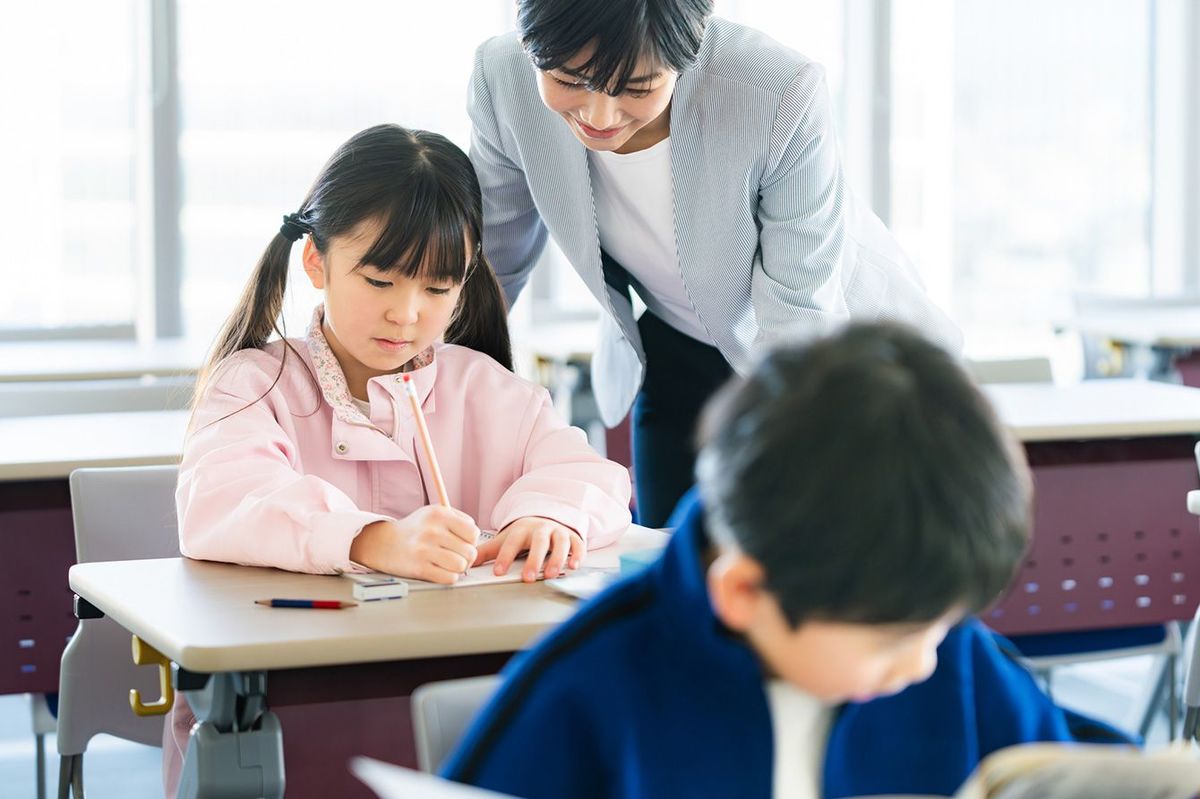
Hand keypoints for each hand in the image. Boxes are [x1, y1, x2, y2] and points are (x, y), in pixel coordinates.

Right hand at [350, 506, 479, 583]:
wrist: (383, 543)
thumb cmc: (414, 530)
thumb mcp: (433, 513)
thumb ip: (458, 519)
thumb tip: (476, 536)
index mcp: (439, 514)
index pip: (473, 533)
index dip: (471, 541)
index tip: (462, 543)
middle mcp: (432, 530)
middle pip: (470, 551)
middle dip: (466, 557)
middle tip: (457, 556)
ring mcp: (424, 550)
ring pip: (461, 566)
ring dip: (458, 568)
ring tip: (449, 564)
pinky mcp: (418, 568)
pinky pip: (449, 578)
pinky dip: (449, 577)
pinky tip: (441, 571)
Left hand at [474, 517, 583, 581]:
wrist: (548, 517)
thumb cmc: (525, 533)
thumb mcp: (506, 539)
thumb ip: (488, 552)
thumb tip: (467, 563)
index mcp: (522, 529)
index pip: (512, 542)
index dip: (505, 556)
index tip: (498, 572)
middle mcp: (542, 529)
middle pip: (538, 542)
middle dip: (533, 560)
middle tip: (527, 578)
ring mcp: (559, 532)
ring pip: (559, 543)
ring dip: (556, 559)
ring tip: (550, 575)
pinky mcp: (573, 537)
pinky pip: (577, 545)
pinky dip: (577, 554)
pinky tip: (573, 566)